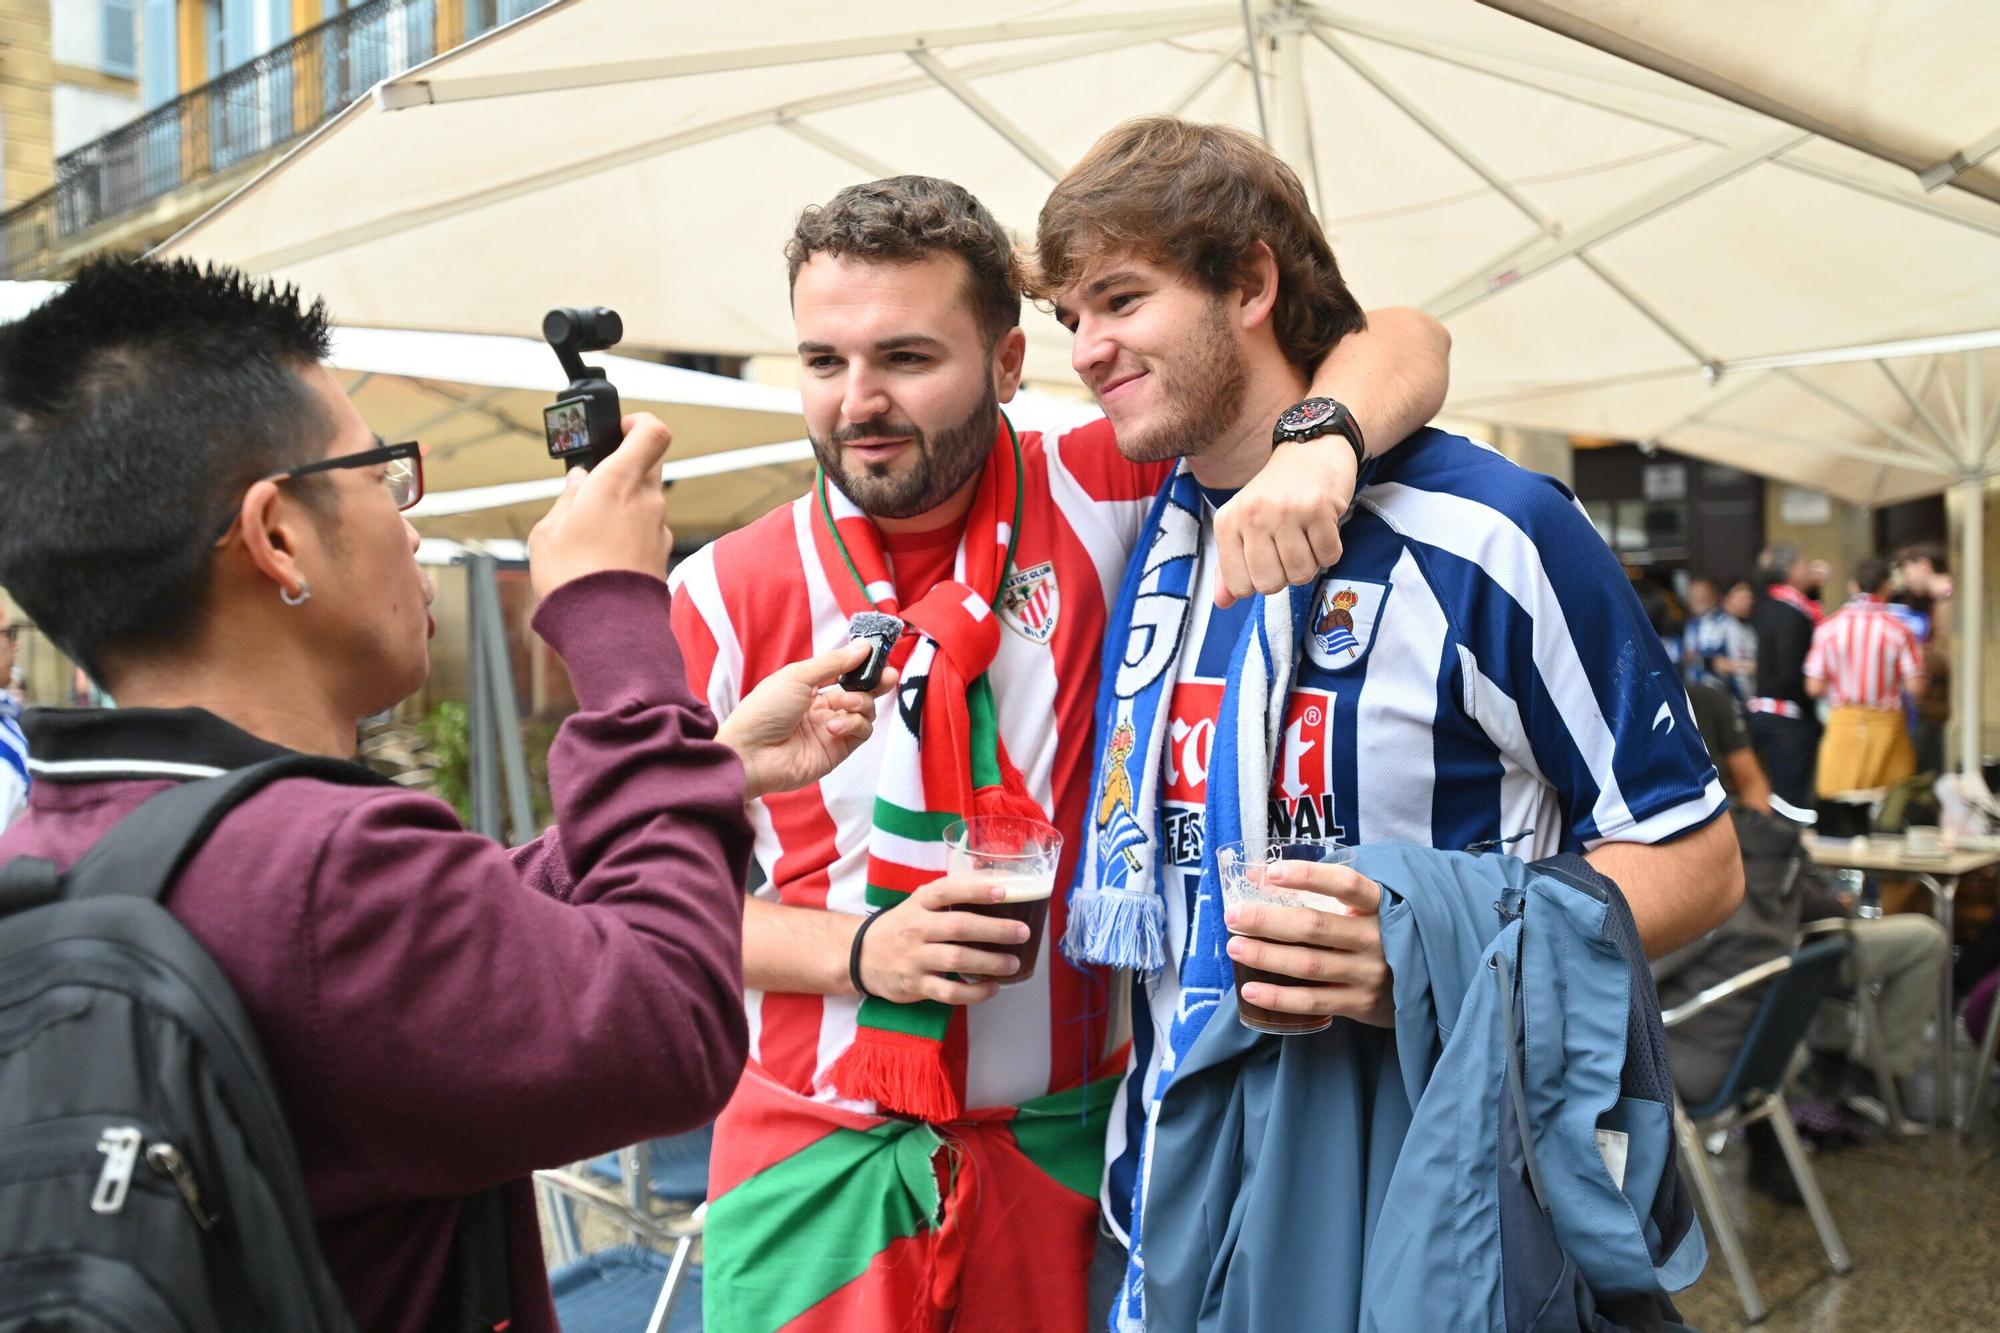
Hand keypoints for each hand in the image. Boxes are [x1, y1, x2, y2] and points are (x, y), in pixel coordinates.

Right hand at [528, 413, 673, 598]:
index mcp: (619, 481)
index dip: (638, 423)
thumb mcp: (549, 531)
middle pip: (649, 463)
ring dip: (624, 503)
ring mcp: (659, 527)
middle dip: (625, 464)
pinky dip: (630, 531)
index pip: (652, 431)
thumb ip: (567, 499)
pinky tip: (604, 552)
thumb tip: (578, 482)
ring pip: (646, 499)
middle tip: (595, 479)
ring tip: (590, 526)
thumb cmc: (571, 577)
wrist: (604, 626)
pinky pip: (647, 529)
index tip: (617, 429)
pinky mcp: (662, 553)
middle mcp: (647, 499)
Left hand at [717, 642, 896, 800]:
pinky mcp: (837, 750)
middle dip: (877, 682)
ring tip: (842, 704)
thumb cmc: (764, 710)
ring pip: (865, 711)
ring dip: (860, 702)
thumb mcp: (798, 676)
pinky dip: (854, 724)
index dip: (862, 665)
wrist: (750, 753)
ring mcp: (831, 730)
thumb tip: (863, 647)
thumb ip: (834, 663)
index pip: (845, 673)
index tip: (877, 655)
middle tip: (888, 675)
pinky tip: (833, 726)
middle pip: (861, 692)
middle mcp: (823, 708)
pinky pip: (862, 732)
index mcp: (809, 687)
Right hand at [855, 875, 1030, 1004]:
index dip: (976, 890)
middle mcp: (917, 928)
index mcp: (920, 902)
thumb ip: (950, 899)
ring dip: (990, 962)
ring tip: (1013, 963)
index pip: (948, 890)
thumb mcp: (918, 904)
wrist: (861, 957)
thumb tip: (1000, 890)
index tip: (1003, 892)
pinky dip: (975, 992)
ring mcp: (915, 958)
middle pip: (959, 927)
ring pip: (957, 959)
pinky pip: (949, 992)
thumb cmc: (903, 926)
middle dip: (995, 930)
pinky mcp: (916, 985)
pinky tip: (992, 988)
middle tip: (1022, 933)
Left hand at [1212, 438, 1354, 607]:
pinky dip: (1330, 550)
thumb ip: (1231, 565)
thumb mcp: (1244, 524)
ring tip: (1306, 535)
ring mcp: (1285, 511)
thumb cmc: (1276, 494)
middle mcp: (1252, 515)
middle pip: (1270, 585)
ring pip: (1301, 574)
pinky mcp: (1318, 508)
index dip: (1259, 581)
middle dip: (1285, 576)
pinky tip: (1322, 527)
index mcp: (1227, 522)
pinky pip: (1329, 557)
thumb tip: (1222, 603)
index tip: (1267, 557)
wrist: (1311, 448)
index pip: (1240, 586)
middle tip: (1290, 548)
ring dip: (1310, 563)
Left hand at [1223, 859, 1391, 1026]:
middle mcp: (1377, 939)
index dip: (1309, 877)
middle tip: (1233, 916)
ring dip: (1267, 957)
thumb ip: (1321, 894)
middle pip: (1316, 926)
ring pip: (1310, 964)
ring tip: (1234, 948)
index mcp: (1380, 906)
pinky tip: (1250, 990)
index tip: (1272, 872)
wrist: (1429, 984)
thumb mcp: (1365, 909)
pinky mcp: (1362, 1004)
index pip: (1346, 885)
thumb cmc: (1382, 936)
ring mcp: (1369, 974)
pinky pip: (1315, 1001)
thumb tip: (1256, 877)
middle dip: (1269, 921)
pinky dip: (1279, 997)